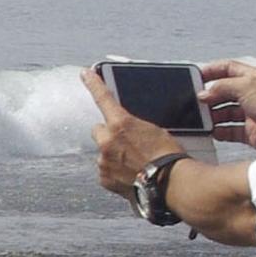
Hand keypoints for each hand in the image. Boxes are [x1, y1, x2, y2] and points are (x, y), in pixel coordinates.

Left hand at [79, 68, 180, 196]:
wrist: (170, 183)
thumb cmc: (168, 156)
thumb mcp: (155, 131)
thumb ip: (134, 128)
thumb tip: (129, 132)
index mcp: (121, 124)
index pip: (103, 98)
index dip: (94, 83)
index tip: (85, 73)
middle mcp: (107, 141)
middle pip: (100, 130)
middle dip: (109, 134)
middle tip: (126, 142)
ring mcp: (103, 160)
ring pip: (103, 152)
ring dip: (113, 154)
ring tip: (134, 162)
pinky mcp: (104, 178)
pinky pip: (105, 170)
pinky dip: (114, 171)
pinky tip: (130, 174)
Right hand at [197, 59, 255, 149]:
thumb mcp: (245, 86)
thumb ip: (222, 87)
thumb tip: (204, 92)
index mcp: (252, 78)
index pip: (228, 69)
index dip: (212, 71)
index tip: (196, 76)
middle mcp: (252, 95)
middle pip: (224, 92)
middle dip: (210, 96)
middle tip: (197, 102)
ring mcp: (251, 114)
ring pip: (225, 113)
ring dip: (213, 116)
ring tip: (202, 119)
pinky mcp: (250, 132)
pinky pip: (230, 131)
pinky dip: (220, 132)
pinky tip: (213, 132)